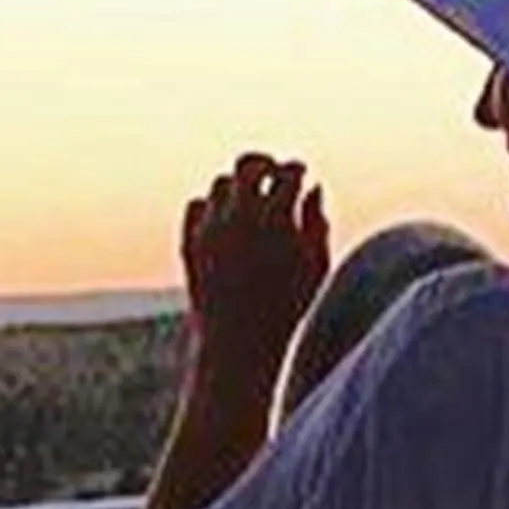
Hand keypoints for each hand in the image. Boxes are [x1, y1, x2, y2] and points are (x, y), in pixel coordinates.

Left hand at [181, 153, 329, 379]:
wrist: (238, 344)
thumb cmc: (287, 310)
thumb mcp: (315, 267)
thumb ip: (318, 223)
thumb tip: (313, 187)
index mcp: (277, 219)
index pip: (288, 173)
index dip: (297, 169)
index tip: (302, 174)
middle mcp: (240, 216)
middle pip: (249, 165)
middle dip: (265, 164)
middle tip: (274, 171)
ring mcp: (210, 227)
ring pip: (221, 184)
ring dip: (239, 186)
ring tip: (252, 200)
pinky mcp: (189, 242)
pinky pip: (197, 205)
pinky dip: (212, 205)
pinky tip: (226, 217)